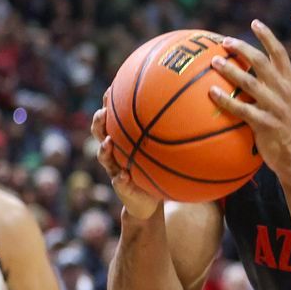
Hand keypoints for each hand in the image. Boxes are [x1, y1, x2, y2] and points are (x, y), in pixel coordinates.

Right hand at [92, 100, 161, 219]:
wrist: (149, 199)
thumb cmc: (157, 169)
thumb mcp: (163, 150)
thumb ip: (170, 133)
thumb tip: (191, 109)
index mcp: (123, 141)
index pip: (112, 119)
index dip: (109, 105)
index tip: (111, 89)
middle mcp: (115, 153)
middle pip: (100, 134)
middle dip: (99, 122)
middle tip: (103, 112)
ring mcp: (114, 169)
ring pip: (103, 157)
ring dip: (104, 149)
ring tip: (108, 143)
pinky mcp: (121, 187)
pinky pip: (119, 182)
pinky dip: (120, 179)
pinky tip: (124, 175)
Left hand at [208, 20, 290, 175]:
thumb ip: (279, 88)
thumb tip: (258, 74)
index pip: (280, 54)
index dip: (267, 36)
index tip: (254, 22)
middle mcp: (286, 92)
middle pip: (262, 62)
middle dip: (243, 48)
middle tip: (225, 42)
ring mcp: (277, 108)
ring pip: (250, 82)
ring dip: (230, 70)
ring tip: (214, 63)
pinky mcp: (267, 124)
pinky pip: (242, 109)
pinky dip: (226, 100)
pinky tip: (212, 93)